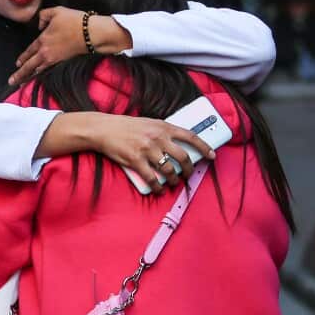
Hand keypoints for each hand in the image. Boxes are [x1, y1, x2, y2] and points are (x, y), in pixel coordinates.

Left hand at [9, 8, 128, 86]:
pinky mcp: (64, 61)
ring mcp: (55, 58)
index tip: (16, 64)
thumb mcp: (56, 11)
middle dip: (20, 75)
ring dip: (29, 77)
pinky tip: (39, 76)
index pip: (29, 51)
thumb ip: (43, 16)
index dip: (22, 58)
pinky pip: (48, 69)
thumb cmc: (75, 21)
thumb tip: (40, 26)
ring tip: (21, 84)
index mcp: (43, 40)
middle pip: (30, 66)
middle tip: (11, 82)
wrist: (92, 33)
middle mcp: (47, 52)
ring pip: (38, 70)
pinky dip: (41, 74)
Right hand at [87, 114, 215, 192]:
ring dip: (174, 180)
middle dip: (189, 169)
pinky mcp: (136, 161)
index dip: (204, 147)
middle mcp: (157, 138)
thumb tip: (177, 146)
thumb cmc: (126, 126)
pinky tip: (159, 190)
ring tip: (173, 184)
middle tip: (188, 174)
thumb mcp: (148, 123)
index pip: (190, 136)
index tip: (211, 155)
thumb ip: (163, 132)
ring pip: (169, 170)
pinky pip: (152, 179)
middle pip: (182, 157)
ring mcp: (147, 150)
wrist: (103, 129)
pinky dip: (158, 188)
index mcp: (163, 126)